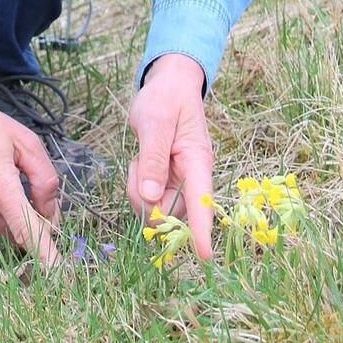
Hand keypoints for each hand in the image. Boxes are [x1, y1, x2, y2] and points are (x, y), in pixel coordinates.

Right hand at [0, 90, 60, 264]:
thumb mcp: (27, 142)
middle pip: (19, 232)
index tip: (60, 275)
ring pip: (3, 231)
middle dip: (34, 221)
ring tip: (0, 180)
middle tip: (34, 194)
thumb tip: (50, 213)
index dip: (45, 255)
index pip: (27, 229)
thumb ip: (45, 179)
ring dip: (11, 216)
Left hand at [126, 54, 214, 258]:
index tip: (205, 256)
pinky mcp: (168, 182)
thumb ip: (153, 159)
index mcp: (198, 161)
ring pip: (157, 210)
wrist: (168, 86)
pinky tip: (140, 164)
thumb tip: (151, 197)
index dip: (201, 229)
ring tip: (139, 160)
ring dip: (139, 192)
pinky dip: (138, 187)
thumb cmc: (165, 99)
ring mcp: (180, 182)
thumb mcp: (155, 123)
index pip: (202, 201)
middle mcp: (193, 177)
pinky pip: (149, 201)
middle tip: (137, 166)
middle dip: (147, 200)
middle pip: (171, 213)